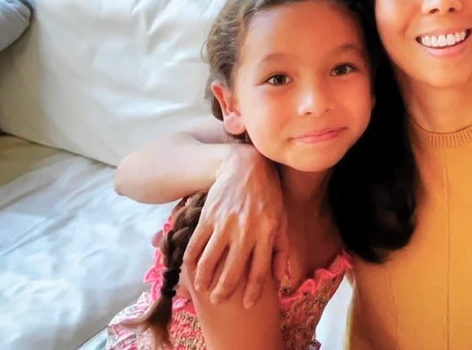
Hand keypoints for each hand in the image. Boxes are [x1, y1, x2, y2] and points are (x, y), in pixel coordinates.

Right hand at [182, 144, 288, 308]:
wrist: (247, 167)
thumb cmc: (268, 196)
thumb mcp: (282, 220)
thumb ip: (281, 249)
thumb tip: (279, 278)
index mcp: (267, 233)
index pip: (260, 272)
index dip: (253, 292)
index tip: (247, 305)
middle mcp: (246, 231)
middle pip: (232, 271)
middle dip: (224, 291)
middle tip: (219, 301)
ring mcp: (225, 223)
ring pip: (210, 260)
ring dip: (204, 279)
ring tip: (202, 288)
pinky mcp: (208, 216)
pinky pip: (195, 243)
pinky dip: (190, 259)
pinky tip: (190, 268)